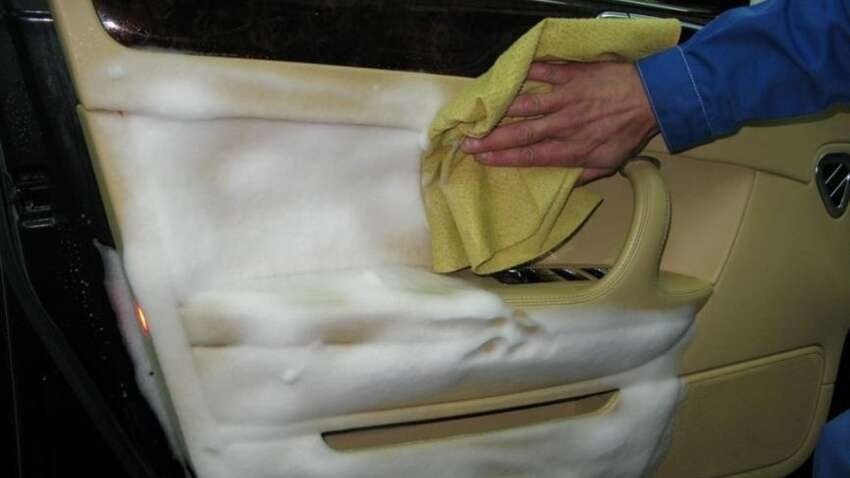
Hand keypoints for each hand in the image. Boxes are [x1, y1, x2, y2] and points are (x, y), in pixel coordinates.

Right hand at [461, 61, 658, 183]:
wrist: (653, 97)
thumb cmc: (629, 132)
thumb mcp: (609, 163)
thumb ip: (583, 175)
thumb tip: (563, 186)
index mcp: (571, 148)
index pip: (530, 156)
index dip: (503, 159)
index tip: (481, 160)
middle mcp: (564, 124)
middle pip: (521, 134)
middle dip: (491, 139)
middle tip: (466, 141)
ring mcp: (566, 98)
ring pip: (527, 104)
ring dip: (500, 110)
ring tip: (478, 113)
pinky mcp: (572, 75)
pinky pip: (544, 71)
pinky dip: (525, 72)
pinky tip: (508, 75)